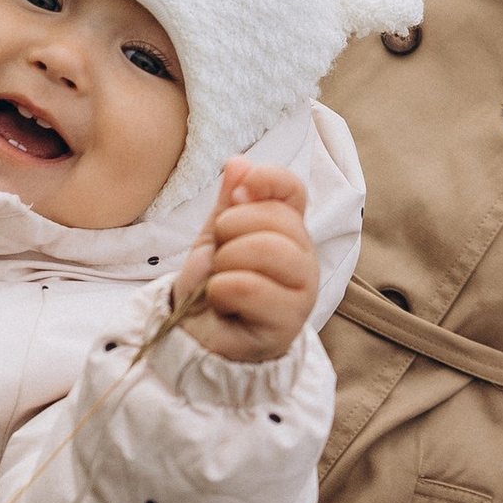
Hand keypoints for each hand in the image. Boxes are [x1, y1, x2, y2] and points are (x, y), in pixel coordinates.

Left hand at [174, 162, 316, 364]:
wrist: (198, 339)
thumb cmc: (213, 286)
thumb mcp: (216, 238)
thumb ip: (228, 202)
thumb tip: (240, 163)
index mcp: (288, 230)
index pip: (293, 190)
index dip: (267, 180)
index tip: (237, 193)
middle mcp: (303, 257)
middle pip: (277, 218)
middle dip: (231, 229)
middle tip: (219, 253)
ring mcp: (302, 291)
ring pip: (268, 249)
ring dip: (227, 260)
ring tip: (220, 277)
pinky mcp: (288, 323)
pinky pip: (250, 287)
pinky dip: (222, 289)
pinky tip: (222, 302)